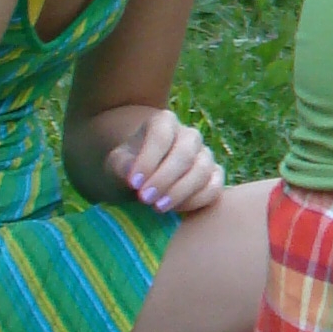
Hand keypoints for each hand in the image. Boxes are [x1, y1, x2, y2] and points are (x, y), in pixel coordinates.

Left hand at [106, 107, 223, 215]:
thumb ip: (122, 166)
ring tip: (158, 207)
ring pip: (202, 170)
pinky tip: (176, 209)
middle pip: (185, 153)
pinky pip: (214, 188)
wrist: (144, 179)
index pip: (161, 135)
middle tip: (145, 199)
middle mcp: (189, 135)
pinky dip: (196, 200)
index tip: (133, 183)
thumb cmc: (130, 167)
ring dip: (180, 191)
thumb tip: (134, 176)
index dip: (148, 159)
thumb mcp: (117, 163)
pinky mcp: (215, 176)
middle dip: (164, 178)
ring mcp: (205, 155)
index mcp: (164, 122)